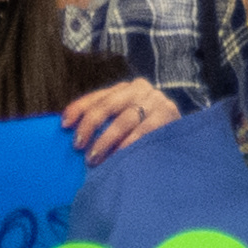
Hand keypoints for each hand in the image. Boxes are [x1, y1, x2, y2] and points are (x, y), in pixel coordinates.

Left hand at [61, 79, 181, 163]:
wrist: (184, 134)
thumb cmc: (145, 130)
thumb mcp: (124, 120)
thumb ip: (104, 121)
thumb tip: (71, 132)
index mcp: (124, 89)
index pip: (96, 97)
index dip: (77, 109)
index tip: (64, 125)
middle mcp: (139, 89)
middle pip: (107, 105)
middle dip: (89, 126)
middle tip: (78, 146)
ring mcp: (155, 100)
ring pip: (124, 119)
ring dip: (106, 140)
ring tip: (94, 158)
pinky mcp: (169, 113)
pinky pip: (144, 130)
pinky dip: (129, 144)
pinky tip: (119, 156)